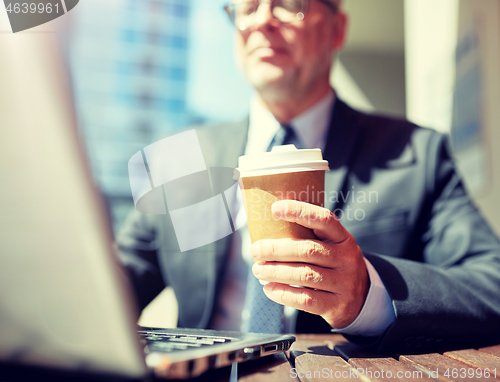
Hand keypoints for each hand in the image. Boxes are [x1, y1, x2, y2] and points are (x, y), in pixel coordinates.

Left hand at [250, 200, 369, 328]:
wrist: (362, 299)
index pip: (324, 219)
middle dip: (277, 249)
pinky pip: (306, 299)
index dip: (300, 212)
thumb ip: (309, 238)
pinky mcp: (337, 305)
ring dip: (276, 272)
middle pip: (308, 250)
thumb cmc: (335, 266)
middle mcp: (346, 259)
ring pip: (305, 275)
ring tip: (258, 270)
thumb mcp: (332, 247)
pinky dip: (283, 293)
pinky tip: (269, 289)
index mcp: (343, 238)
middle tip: (256, 250)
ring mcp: (344, 283)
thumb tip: (267, 228)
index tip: (275, 208)